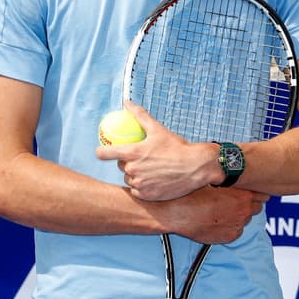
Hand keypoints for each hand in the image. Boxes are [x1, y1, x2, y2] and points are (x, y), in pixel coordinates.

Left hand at [96, 102, 219, 200]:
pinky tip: (155, 181)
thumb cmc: (178, 147)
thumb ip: (140, 116)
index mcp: (132, 153)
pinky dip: (144, 186)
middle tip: (143, 159)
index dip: (102, 152)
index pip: (104, 154)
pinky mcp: (146, 195)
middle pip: (121, 166)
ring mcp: (139, 183)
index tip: (104, 152)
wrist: (196, 167)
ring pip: (130, 178)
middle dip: (128, 162)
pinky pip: (138, 190)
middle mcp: (133, 169)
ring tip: (152, 170)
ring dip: (136, 175)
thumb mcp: (158, 129)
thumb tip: (126, 102)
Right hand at [154, 185, 269, 244]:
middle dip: (248, 204)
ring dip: (238, 216)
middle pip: (256, 208)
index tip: (252, 192)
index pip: (263, 195)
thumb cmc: (192, 194)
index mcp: (243, 196)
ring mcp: (237, 226)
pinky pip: (236, 231)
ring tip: (222, 211)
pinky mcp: (229, 237)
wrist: (176, 213)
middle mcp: (244, 212)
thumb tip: (236, 175)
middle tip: (234, 201)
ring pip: (246, 220)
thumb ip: (230, 180)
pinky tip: (217, 221)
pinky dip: (230, 227)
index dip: (257, 193)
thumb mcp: (214, 180)